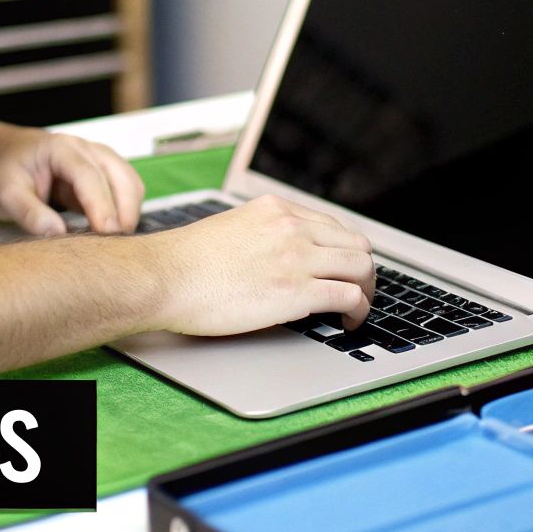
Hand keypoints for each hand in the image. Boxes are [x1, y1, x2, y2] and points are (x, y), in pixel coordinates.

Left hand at [0, 122, 144, 235]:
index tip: (106, 234)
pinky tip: (110, 234)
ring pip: (129, 184)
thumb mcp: (3, 194)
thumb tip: (57, 234)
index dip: (101, 206)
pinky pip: (123, 191)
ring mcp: (96, 160)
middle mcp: (85, 149)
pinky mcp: (99, 175)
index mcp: (60, 149)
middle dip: (124, 212)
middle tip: (116, 247)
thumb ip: (28, 213)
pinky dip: (124, 211)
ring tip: (114, 243)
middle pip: (122, 177)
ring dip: (128, 212)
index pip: (89, 176)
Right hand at [148, 195, 372, 335]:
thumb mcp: (230, 228)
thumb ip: (261, 235)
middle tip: (357, 290)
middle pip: (356, 244)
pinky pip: (349, 296)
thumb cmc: (185, 262)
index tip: (341, 268)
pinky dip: (359, 310)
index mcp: (276, 209)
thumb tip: (276, 257)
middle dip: (363, 271)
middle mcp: (292, 227)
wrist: (165, 277)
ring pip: (361, 268)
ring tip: (356, 309)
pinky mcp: (297, 291)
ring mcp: (297, 258)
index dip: (343, 251)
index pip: (333, 225)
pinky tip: (348, 322)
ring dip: (366, 291)